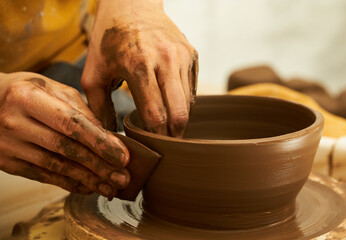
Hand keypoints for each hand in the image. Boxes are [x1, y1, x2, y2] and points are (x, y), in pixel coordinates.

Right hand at [0, 72, 129, 197]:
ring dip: (88, 179)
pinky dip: (69, 183)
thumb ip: (78, 109)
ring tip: (111, 187)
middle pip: (66, 149)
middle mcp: (16, 123)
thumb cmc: (24, 92)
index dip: (100, 142)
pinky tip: (89, 187)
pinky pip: (44, 176)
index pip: (71, 124)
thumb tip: (106, 135)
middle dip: (99, 166)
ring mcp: (10, 146)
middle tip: (123, 177)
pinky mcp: (8, 163)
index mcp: (28, 98)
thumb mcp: (50, 88)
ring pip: (57, 167)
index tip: (123, 155)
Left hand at [82, 0, 197, 136]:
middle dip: (173, 135)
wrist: (131, 4)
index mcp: (138, 64)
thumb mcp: (93, 71)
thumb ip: (98, 106)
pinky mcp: (191, 54)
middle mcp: (165, 59)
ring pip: (188, 103)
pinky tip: (169, 103)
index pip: (155, 113)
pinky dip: (182, 102)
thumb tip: (108, 135)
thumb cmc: (109, 39)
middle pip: (179, 113)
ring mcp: (182, 56)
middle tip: (165, 146)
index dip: (155, 136)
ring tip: (166, 126)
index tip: (152, 148)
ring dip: (178, 119)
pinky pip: (191, 88)